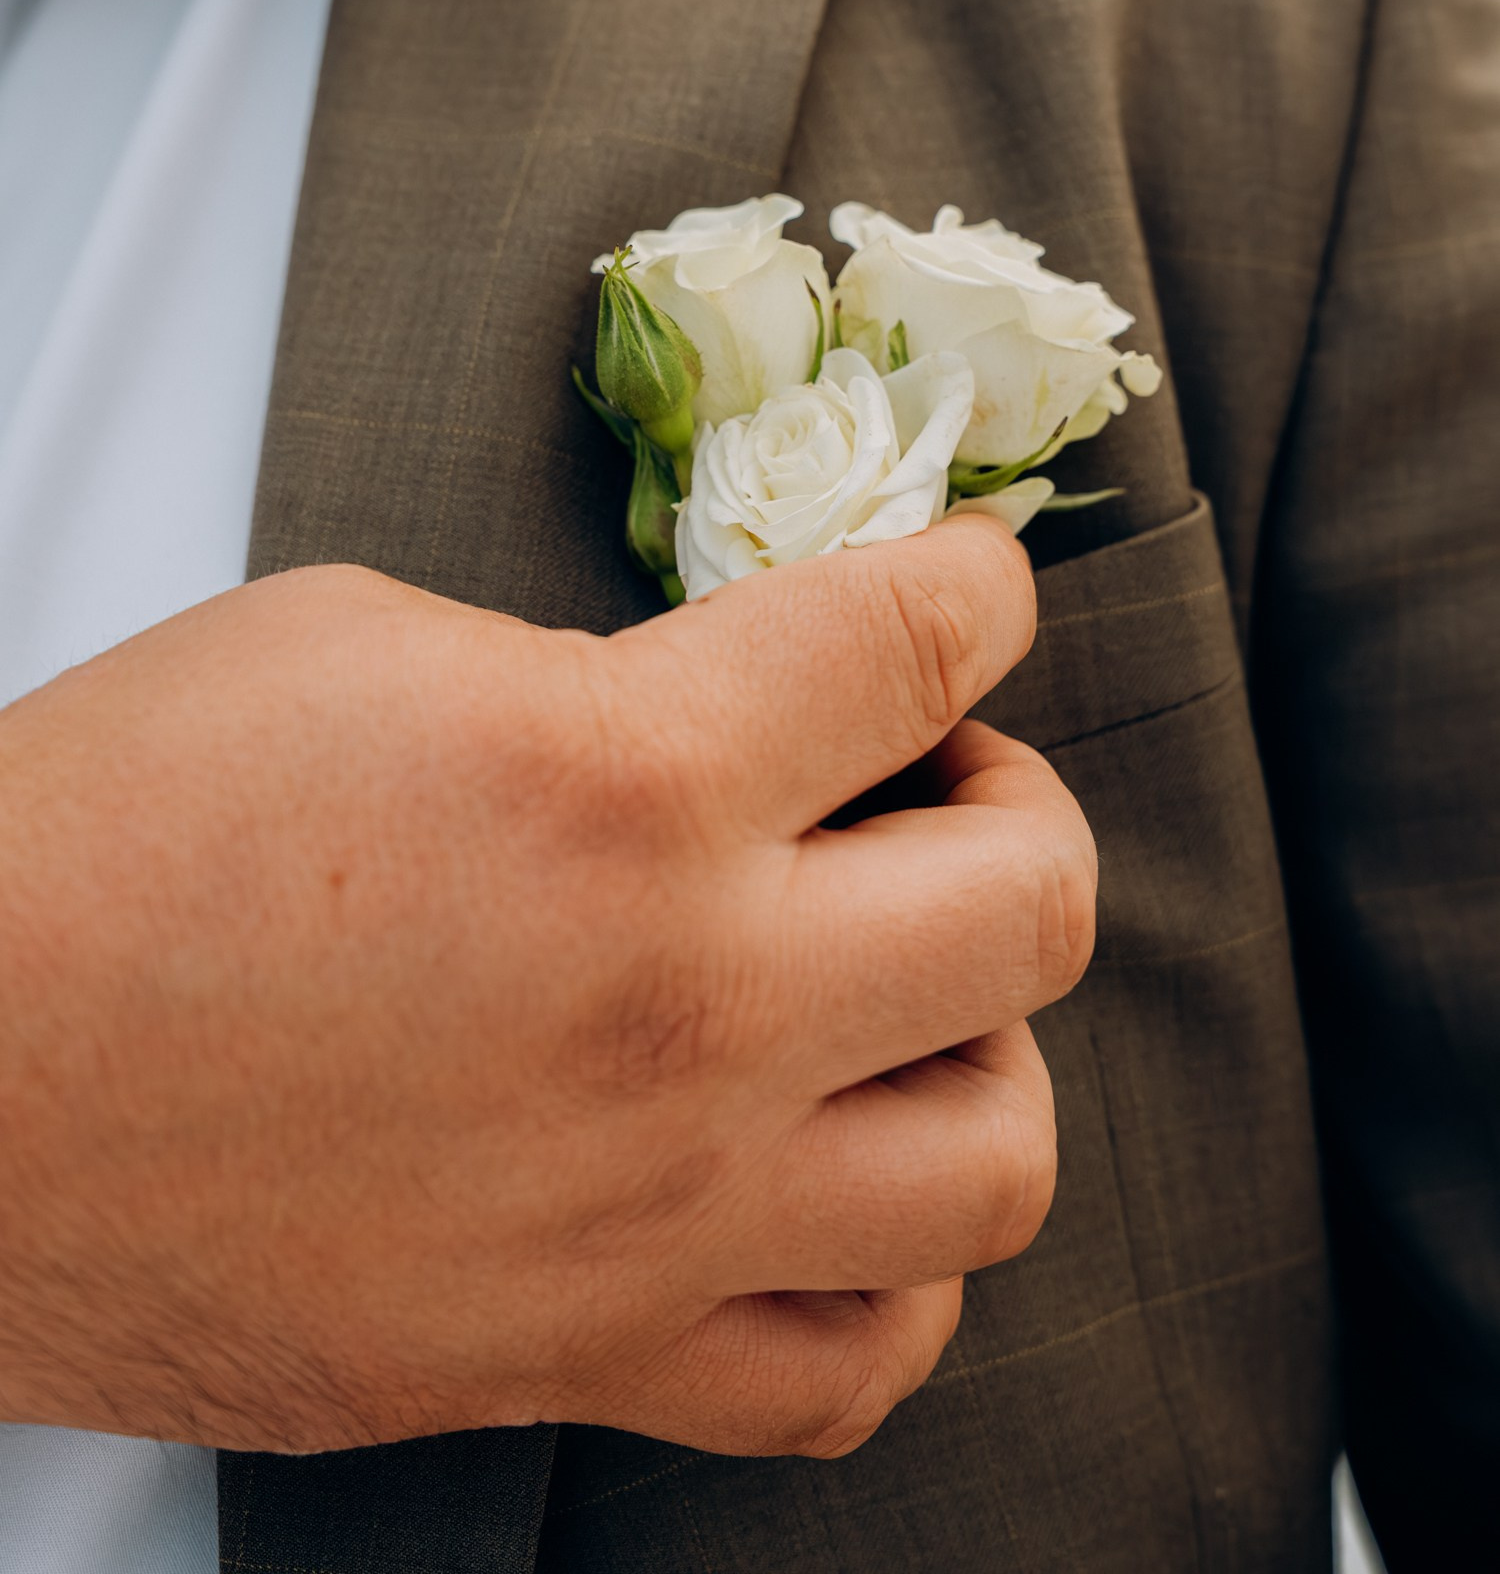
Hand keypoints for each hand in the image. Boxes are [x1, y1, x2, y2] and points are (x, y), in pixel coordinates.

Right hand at [0, 515, 1093, 1458]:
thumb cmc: (107, 848)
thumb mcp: (362, 651)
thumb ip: (590, 680)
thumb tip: (714, 722)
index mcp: (625, 785)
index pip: (918, 644)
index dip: (976, 587)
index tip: (972, 590)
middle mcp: (682, 1011)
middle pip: (1036, 904)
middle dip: (1020, 804)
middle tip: (939, 784)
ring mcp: (654, 1213)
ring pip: (1003, 1158)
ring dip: (987, 1043)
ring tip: (901, 990)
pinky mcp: (584, 1351)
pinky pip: (856, 1364)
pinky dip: (895, 1267)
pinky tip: (835, 1183)